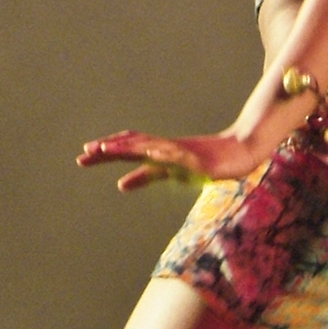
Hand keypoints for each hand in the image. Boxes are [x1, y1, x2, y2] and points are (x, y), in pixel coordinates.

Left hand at [76, 130, 264, 192]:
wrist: (243, 152)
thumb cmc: (206, 162)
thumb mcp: (171, 172)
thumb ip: (147, 175)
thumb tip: (119, 184)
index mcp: (160, 151)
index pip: (129, 147)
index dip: (107, 150)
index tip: (84, 155)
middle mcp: (168, 148)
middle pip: (134, 144)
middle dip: (109, 149)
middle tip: (85, 153)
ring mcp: (184, 152)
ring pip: (152, 147)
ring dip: (130, 147)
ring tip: (109, 149)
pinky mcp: (200, 159)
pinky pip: (180, 156)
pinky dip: (164, 153)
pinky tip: (151, 153)